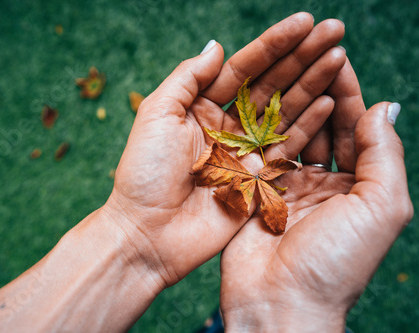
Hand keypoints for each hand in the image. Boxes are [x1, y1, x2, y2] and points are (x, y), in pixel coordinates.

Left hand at [101, 12, 346, 288]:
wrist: (149, 233)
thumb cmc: (144, 173)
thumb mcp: (156, 115)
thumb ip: (187, 78)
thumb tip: (217, 45)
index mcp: (200, 105)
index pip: (244, 67)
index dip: (274, 44)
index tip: (304, 23)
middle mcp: (227, 125)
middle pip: (271, 84)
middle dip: (302, 56)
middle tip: (335, 30)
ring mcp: (245, 152)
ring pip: (284, 111)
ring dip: (312, 83)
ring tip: (338, 58)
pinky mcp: (259, 179)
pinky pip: (289, 147)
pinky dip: (310, 125)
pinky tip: (330, 101)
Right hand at [219, 59, 413, 331]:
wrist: (280, 302)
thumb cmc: (337, 262)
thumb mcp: (381, 207)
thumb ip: (384, 155)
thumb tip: (385, 107)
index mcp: (359, 187)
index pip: (355, 128)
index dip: (350, 92)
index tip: (338, 56)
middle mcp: (325, 184)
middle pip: (323, 125)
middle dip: (320, 88)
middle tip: (310, 52)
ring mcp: (289, 187)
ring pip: (291, 134)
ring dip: (290, 101)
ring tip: (285, 67)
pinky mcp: (256, 193)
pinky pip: (261, 153)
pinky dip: (262, 128)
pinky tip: (258, 102)